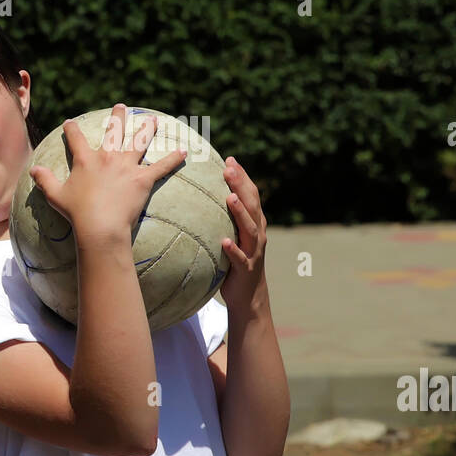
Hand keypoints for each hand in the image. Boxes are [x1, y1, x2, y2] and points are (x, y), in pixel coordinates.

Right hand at [30, 104, 185, 242]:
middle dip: (118, 117)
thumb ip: (45, 180)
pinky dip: (173, 160)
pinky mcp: (143, 179)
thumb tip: (33, 169)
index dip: (72, 129)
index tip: (70, 122)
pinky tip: (184, 152)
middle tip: (122, 106)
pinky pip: (161, 167)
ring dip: (147, 129)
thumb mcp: (56, 196)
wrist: (99, 227)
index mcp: (86, 159)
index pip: (76, 138)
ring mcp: (127, 166)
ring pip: (139, 142)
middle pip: (113, 131)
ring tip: (153, 120)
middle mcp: (108, 157)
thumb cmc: (76, 213)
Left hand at [220, 156, 266, 311]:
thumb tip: (198, 197)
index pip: (251, 195)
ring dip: (240, 212)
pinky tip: (225, 241)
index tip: (230, 159)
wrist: (248, 297)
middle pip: (252, 205)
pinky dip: (234, 249)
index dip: (243, 177)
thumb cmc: (235, 262)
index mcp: (255, 224)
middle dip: (241, 185)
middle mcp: (258, 234)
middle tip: (229, 168)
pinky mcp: (246, 270)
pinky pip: (240, 258)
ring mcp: (254, 252)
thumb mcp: (232, 236)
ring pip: (250, 229)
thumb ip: (223, 218)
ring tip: (229, 197)